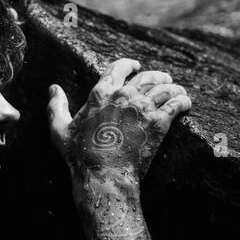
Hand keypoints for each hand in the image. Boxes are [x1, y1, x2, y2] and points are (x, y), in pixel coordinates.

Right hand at [46, 60, 190, 179]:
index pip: (119, 67)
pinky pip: (177, 104)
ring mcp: (142, 107)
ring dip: (173, 87)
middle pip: (147, 76)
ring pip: (165, 88)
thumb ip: (57, 106)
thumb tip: (53, 88)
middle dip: (158, 76)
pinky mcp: (158, 122)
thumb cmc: (79, 155)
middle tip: (164, 79)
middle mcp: (124, 94)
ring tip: (178, 90)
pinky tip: (186, 103)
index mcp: (101, 92)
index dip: (129, 64)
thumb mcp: (60, 129)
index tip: (136, 66)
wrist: (103, 175)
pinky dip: (183, 101)